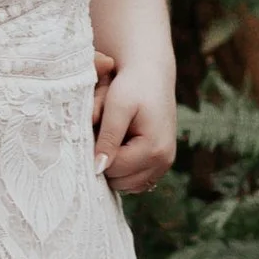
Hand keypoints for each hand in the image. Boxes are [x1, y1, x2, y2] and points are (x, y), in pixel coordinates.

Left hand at [95, 56, 175, 192]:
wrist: (152, 75)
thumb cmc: (132, 86)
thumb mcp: (116, 106)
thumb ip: (108, 137)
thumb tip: (98, 168)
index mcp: (154, 149)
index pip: (113, 170)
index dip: (97, 154)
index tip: (94, 132)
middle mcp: (163, 162)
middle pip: (119, 181)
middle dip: (106, 161)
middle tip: (102, 134)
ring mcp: (164, 165)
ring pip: (126, 184)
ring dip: (114, 166)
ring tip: (113, 139)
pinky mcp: (160, 164)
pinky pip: (135, 180)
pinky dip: (124, 169)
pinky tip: (120, 147)